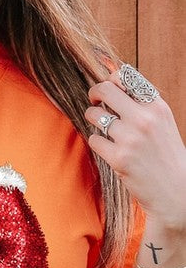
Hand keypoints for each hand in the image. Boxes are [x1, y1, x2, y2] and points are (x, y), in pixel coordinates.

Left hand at [85, 70, 185, 231]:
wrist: (174, 189)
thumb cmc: (165, 155)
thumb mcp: (162, 123)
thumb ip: (143, 105)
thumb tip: (114, 84)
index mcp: (156, 106)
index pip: (125, 77)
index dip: (110, 81)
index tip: (107, 91)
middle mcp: (144, 118)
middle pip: (105, 90)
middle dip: (94, 93)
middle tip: (94, 102)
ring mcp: (130, 138)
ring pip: (95, 115)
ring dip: (92, 119)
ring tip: (101, 127)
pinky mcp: (119, 159)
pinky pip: (94, 140)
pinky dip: (96, 142)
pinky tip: (106, 148)